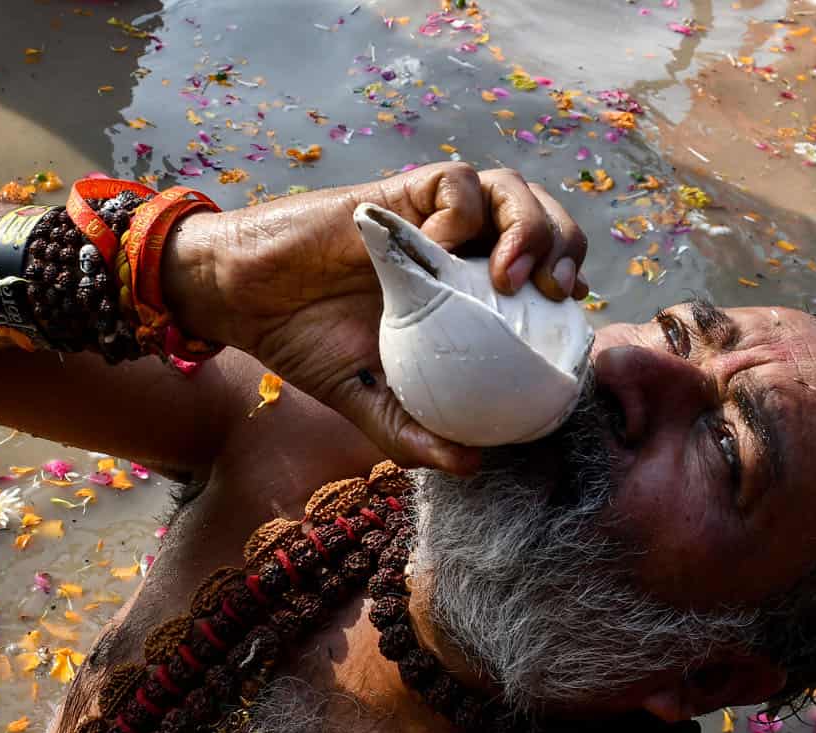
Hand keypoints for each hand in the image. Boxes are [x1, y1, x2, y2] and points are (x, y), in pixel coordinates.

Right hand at [162, 163, 588, 473]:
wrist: (245, 303)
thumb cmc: (307, 345)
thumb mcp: (369, 403)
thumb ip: (415, 433)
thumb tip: (471, 465)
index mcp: (465, 292)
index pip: (541, 274)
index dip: (567, 289)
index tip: (570, 325)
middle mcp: (458, 248)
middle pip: (542, 224)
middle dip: (565, 249)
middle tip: (554, 295)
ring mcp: (431, 217)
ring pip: (511, 190)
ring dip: (528, 226)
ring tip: (509, 276)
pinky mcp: (400, 193)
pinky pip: (455, 183)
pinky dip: (462, 210)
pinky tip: (441, 244)